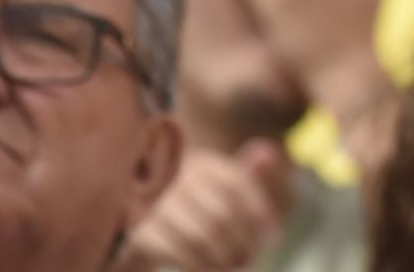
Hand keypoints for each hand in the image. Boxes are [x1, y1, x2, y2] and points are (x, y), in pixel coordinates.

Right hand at [118, 141, 293, 271]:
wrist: (142, 236)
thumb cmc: (195, 211)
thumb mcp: (223, 191)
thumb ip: (249, 176)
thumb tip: (267, 152)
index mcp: (202, 162)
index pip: (237, 183)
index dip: (259, 212)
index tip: (273, 236)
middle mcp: (176, 176)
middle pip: (221, 214)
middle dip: (241, 242)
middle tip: (250, 259)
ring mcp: (154, 204)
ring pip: (201, 237)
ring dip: (222, 259)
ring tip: (230, 266)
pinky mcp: (139, 231)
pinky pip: (178, 253)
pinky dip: (198, 266)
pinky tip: (205, 270)